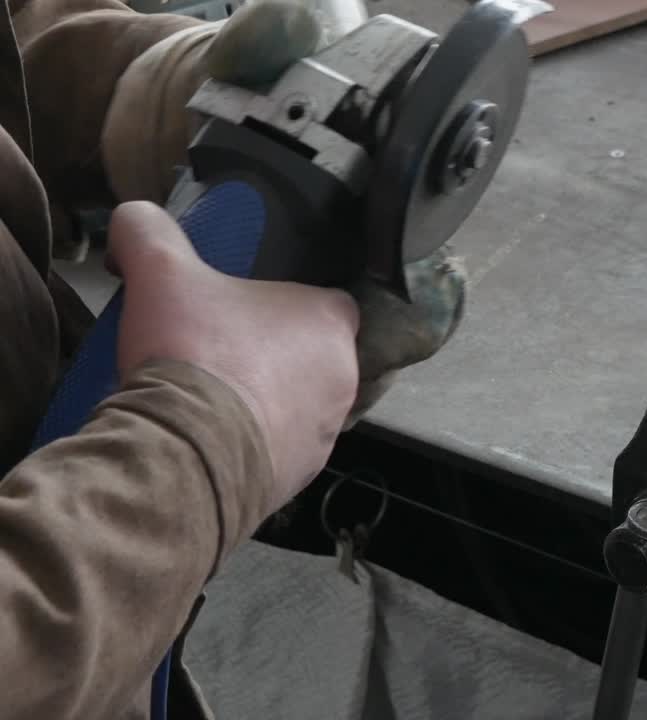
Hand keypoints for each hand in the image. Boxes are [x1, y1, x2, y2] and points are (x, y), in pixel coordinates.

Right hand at [109, 201, 359, 510]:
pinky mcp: (303, 473)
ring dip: (265, 401)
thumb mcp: (161, 273)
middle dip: (273, 355)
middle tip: (221, 352)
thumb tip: (134, 217)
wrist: (187, 452)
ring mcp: (328, 430)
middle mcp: (344, 377)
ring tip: (212, 397)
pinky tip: (213, 437)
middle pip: (312, 356)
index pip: (328, 302)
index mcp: (331, 322)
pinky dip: (253, 444)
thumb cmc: (194, 353)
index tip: (249, 309)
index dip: (288, 302)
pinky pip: (281, 451)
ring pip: (299, 406)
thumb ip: (149, 232)